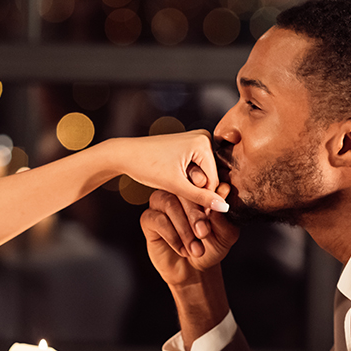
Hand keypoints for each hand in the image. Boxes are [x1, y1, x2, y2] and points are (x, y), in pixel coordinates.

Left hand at [113, 131, 228, 214]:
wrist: (125, 154)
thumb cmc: (146, 166)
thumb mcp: (175, 185)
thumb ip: (200, 197)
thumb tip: (225, 208)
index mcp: (203, 142)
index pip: (214, 180)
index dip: (203, 199)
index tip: (194, 213)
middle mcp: (203, 136)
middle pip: (209, 176)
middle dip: (195, 190)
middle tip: (178, 197)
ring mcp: (196, 139)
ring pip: (202, 173)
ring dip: (190, 186)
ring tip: (173, 188)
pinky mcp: (189, 144)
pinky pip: (195, 167)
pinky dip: (186, 178)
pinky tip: (172, 181)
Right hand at [141, 186, 238, 286]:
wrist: (194, 269)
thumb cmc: (211, 246)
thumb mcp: (226, 234)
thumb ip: (224, 215)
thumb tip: (222, 192)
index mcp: (199, 189)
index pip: (200, 177)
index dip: (206, 188)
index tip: (215, 205)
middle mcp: (178, 191)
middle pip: (183, 190)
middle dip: (195, 214)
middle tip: (204, 233)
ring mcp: (161, 203)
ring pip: (169, 203)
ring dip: (184, 228)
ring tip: (196, 248)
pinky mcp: (149, 218)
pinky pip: (157, 219)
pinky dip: (172, 236)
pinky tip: (182, 249)